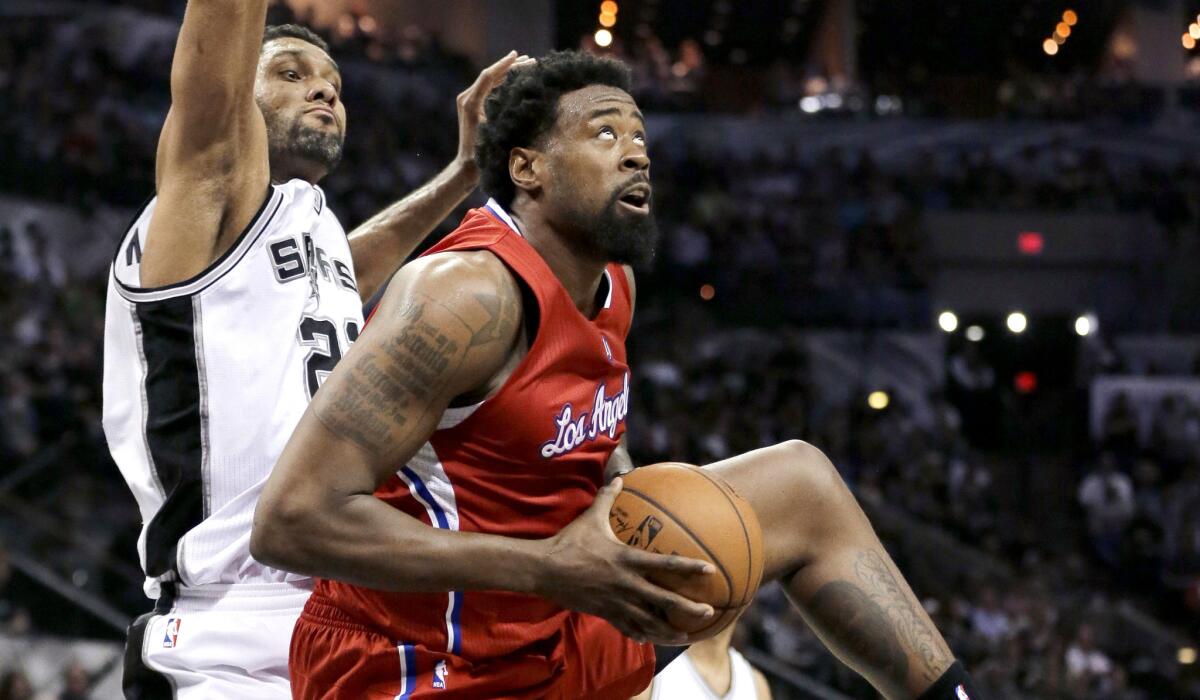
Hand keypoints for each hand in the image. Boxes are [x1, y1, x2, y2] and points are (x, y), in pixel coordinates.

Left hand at [454, 51, 536, 175]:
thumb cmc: (481, 154)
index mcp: (471, 102)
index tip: (517, 55)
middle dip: (510, 66)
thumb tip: (518, 95)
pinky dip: (502, 81)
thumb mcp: (493, 132)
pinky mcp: (471, 105)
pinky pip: (488, 88)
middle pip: (490, 76)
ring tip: (526, 64)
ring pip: (489, 81)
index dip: (504, 64)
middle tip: (530, 60)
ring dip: (507, 72)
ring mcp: (468, 101)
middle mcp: (467, 98)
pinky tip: (514, 78)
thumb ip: (502, 112)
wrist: (467, 165)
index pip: (488, 76)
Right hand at [534, 478, 715, 643]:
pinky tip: (652, 639)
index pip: (665, 564)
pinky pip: (627, 628)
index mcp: (626, 559)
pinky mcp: (604, 613)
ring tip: (687, 636)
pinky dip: (642, 635)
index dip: (689, 567)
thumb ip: (607, 499)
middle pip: (664, 600)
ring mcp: (616, 602)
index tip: (709, 570)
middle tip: (709, 613)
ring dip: (669, 630)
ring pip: (649, 622)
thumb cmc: (569, 542)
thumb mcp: (590, 518)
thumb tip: (618, 479)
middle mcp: (626, 583)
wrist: (544, 570)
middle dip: (688, 609)